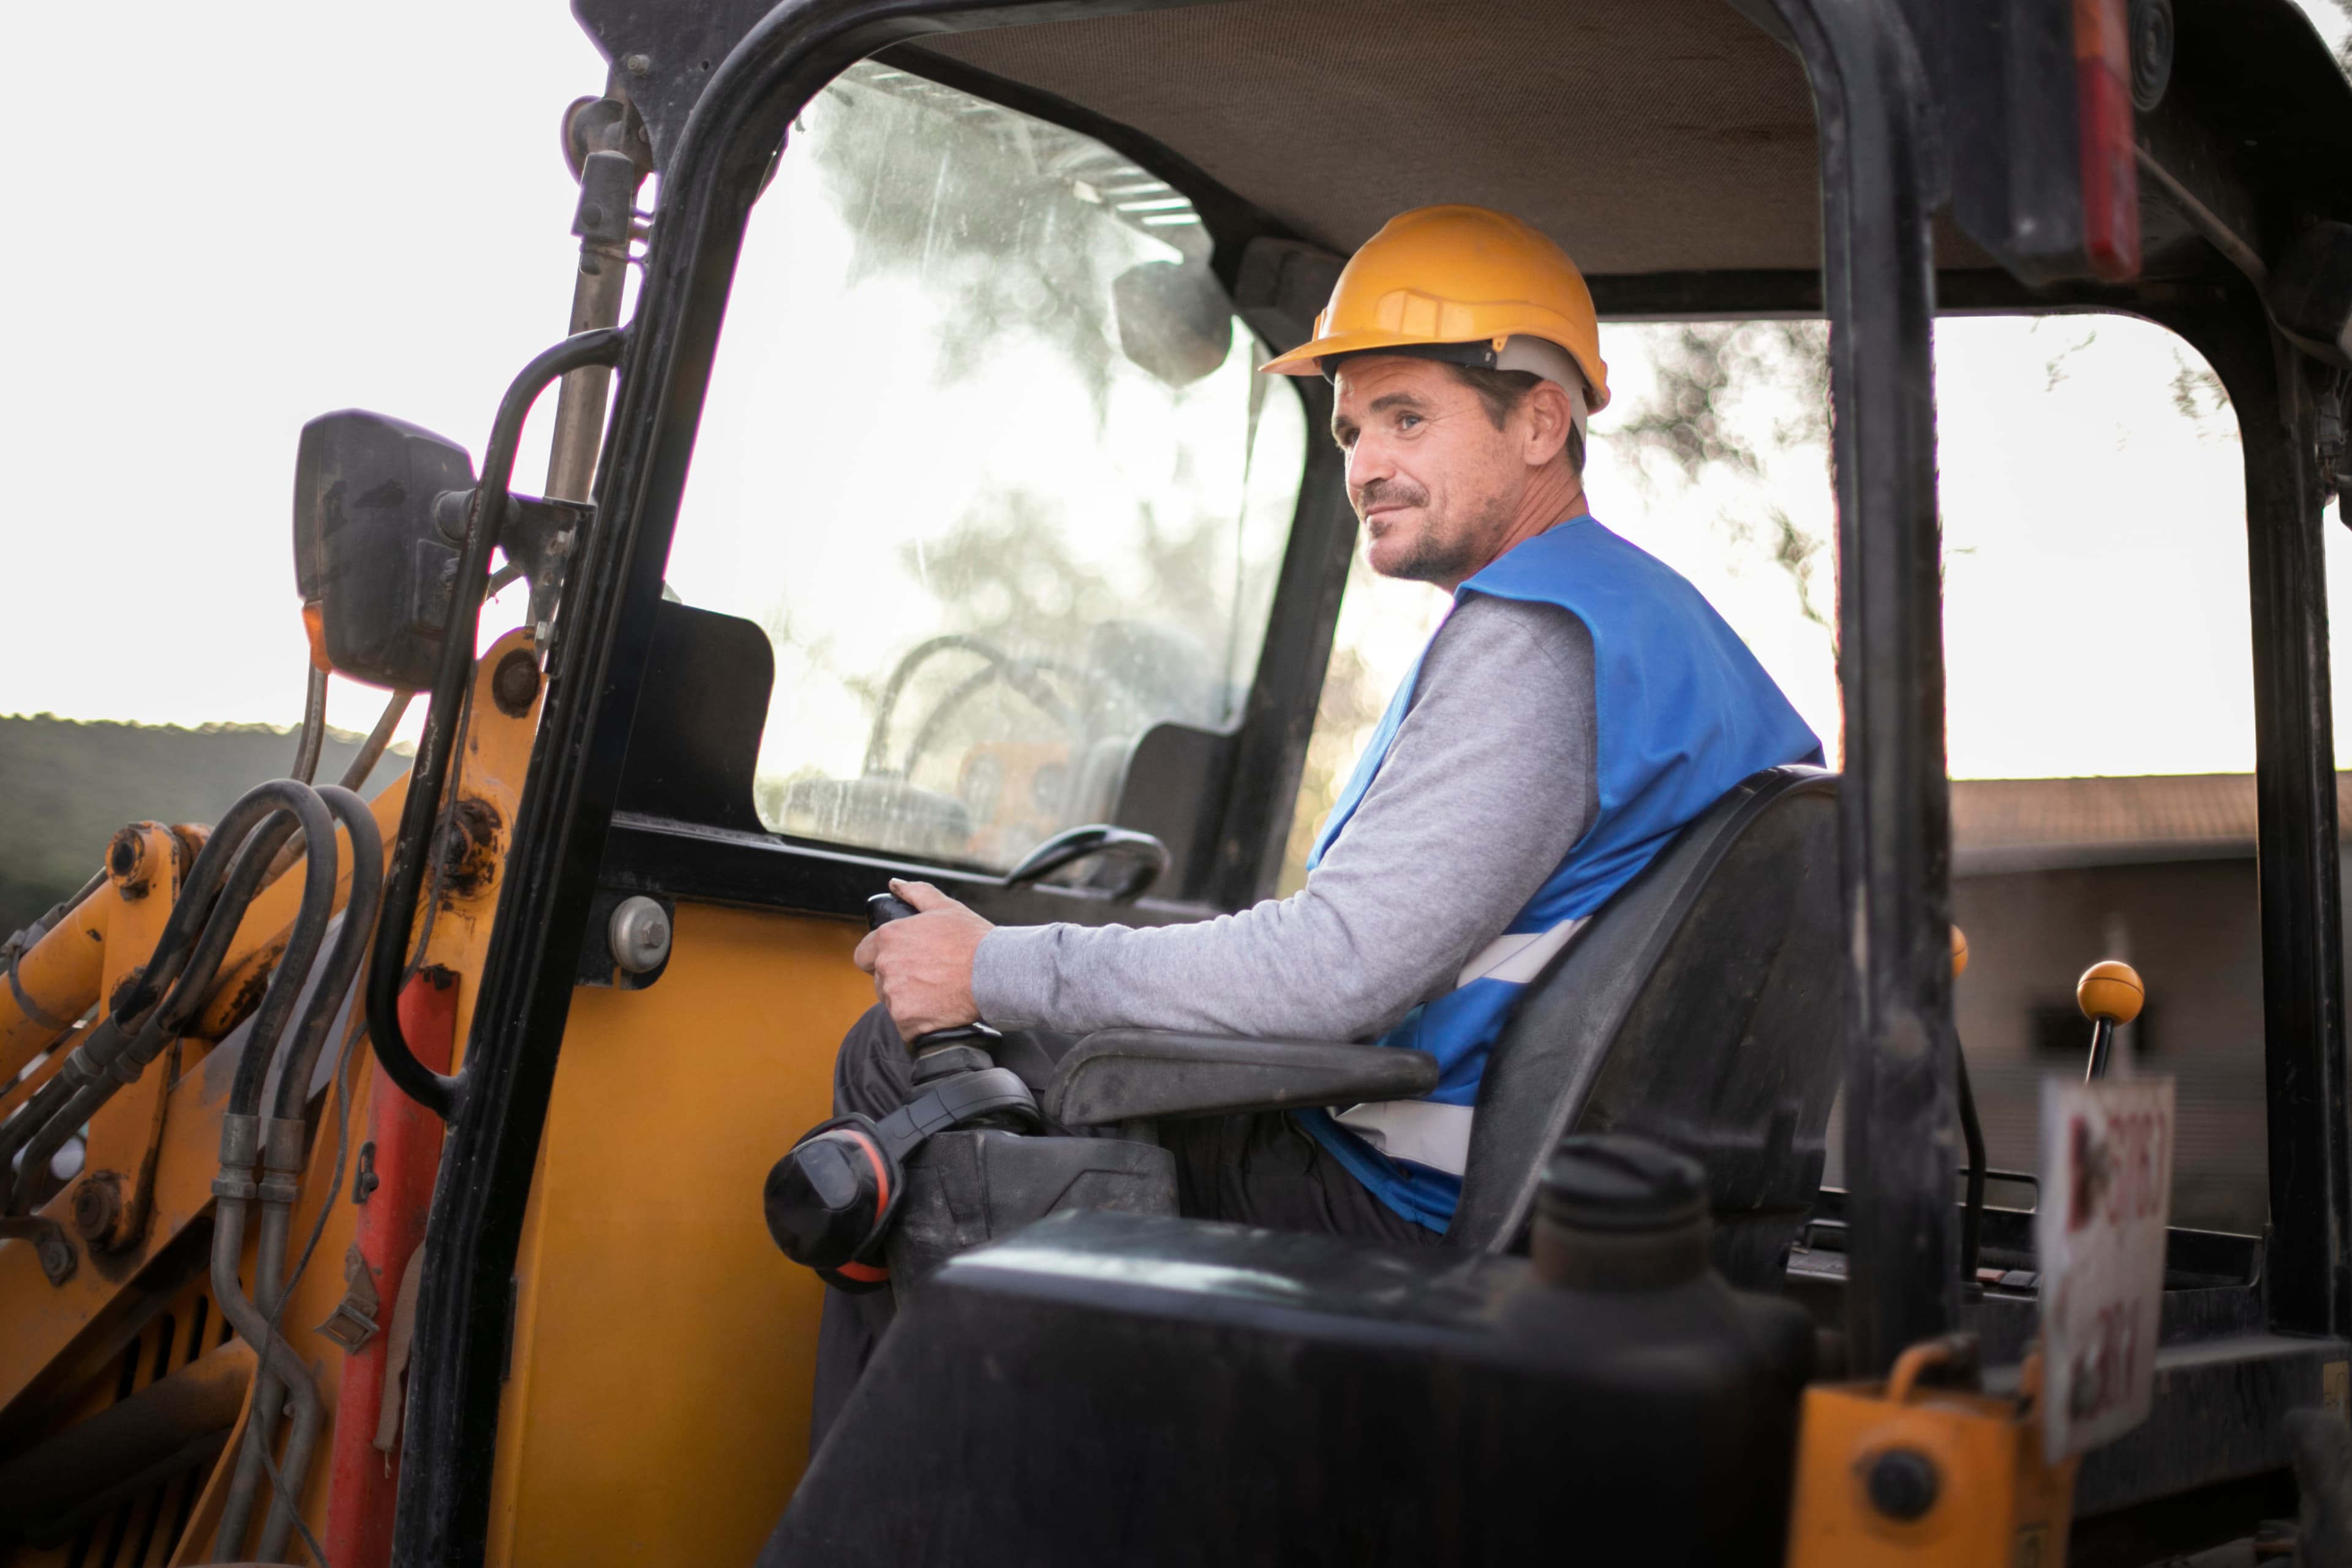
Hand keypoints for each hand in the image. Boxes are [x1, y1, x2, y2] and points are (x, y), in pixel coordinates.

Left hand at [852, 878, 992, 1037]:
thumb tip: (895, 884)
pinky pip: (905, 1027)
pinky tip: (940, 1011)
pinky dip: (920, 1024)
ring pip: (894, 1004)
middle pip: (881, 981)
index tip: (904, 962)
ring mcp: (895, 996)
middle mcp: (886, 967)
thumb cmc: (974, 941)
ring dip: (910, 1002)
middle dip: (900, 981)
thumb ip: (915, 893)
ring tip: (940, 993)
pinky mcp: (906, 1021)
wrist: (996, 974)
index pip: (864, 956)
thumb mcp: (946, 908)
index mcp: (889, 938)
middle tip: (931, 977)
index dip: (881, 959)